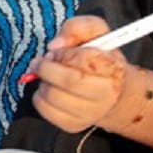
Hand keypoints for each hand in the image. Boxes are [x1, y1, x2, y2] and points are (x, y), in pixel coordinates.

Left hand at [27, 16, 130, 133]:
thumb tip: (55, 45)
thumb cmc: (98, 59)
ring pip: (54, 96)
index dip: (65, 53)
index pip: (86, 60)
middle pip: (69, 81)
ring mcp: (91, 113)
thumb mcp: (95, 33)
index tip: (57, 50)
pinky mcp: (74, 125)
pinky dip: (39, 97)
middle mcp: (106, 94)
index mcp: (113, 68)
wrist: (110, 92)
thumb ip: (77, 27)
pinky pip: (46, 111)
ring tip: (47, 76)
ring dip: (42, 82)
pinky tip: (48, 89)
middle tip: (40, 62)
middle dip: (47, 68)